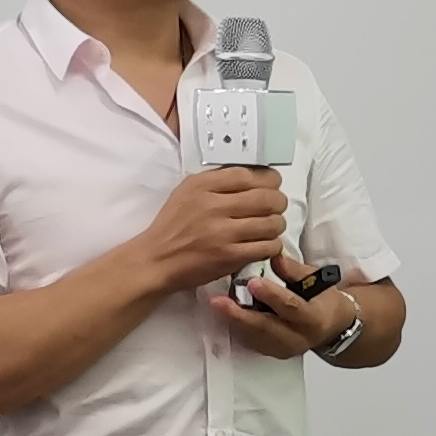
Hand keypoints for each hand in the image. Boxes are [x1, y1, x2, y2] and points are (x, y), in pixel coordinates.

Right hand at [132, 168, 288, 294]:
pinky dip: (272, 245)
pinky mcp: (230, 257)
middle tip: (276, 207)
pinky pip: (268, 247)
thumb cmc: (173, 226)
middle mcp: (213, 206)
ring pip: (272, 223)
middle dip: (279, 202)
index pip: (248, 174)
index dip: (269, 179)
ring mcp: (223, 233)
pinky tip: (264, 244)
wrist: (156, 260)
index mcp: (202, 186)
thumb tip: (253, 176)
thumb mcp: (187, 192)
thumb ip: (217, 182)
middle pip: (267, 198)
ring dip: (277, 224)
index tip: (272, 184)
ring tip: (270, 227)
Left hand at [211, 251, 363, 360]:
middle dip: (240, 314)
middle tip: (219, 301)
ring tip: (217, 304)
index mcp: (314, 319)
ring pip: (255, 337)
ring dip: (234, 321)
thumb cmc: (322, 300)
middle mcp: (299, 339)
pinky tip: (225, 314)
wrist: (330, 326)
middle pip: (266, 328)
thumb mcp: (315, 280)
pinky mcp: (272, 353)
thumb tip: (275, 257)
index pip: (291, 307)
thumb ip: (294, 270)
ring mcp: (284, 349)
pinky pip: (251, 342)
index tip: (253, 282)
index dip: (272, 295)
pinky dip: (237, 327)